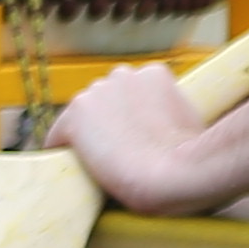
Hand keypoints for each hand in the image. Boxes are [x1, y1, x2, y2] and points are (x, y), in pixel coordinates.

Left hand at [53, 62, 212, 210]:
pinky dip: (61, 152)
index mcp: (155, 74)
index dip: (130, 119)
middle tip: (114, 153)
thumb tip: (162, 129)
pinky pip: (58, 136)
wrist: (175, 174)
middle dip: (107, 122)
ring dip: (85, 136)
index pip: (129, 93)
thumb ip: (170, 114)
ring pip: (80, 117)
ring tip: (93, 165)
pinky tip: (68, 169)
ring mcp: (98, 91)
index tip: (131, 140)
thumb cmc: (190, 159)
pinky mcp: (77, 112)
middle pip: (103, 99)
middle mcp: (124, 74)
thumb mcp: (188, 123)